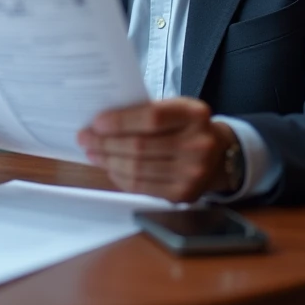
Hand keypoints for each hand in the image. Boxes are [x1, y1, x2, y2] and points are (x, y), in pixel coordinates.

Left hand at [76, 97, 234, 202]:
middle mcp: (198, 144)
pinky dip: (120, 177)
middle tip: (84, 138)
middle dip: (105, 143)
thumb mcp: (176, 110)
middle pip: (140, 147)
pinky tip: (110, 168)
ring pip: (137, 169)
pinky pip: (142, 187)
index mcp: (195, 114)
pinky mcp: (183, 194)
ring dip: (108, 161)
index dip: (120, 121)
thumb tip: (101, 123)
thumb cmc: (186, 127)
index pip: (152, 118)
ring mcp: (193, 173)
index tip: (96, 122)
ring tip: (93, 153)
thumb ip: (146, 113)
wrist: (220, 155)